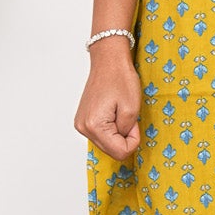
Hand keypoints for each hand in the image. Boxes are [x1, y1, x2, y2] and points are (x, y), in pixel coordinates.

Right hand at [75, 38, 142, 159]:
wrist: (108, 61)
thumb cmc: (120, 79)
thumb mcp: (132, 109)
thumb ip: (128, 132)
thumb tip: (122, 141)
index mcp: (94, 126)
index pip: (119, 152)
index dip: (133, 141)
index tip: (134, 123)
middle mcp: (83, 128)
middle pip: (111, 150)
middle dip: (125, 138)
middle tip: (129, 118)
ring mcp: (81, 124)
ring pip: (106, 143)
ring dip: (118, 133)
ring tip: (120, 113)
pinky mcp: (83, 120)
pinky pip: (101, 134)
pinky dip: (111, 128)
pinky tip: (113, 113)